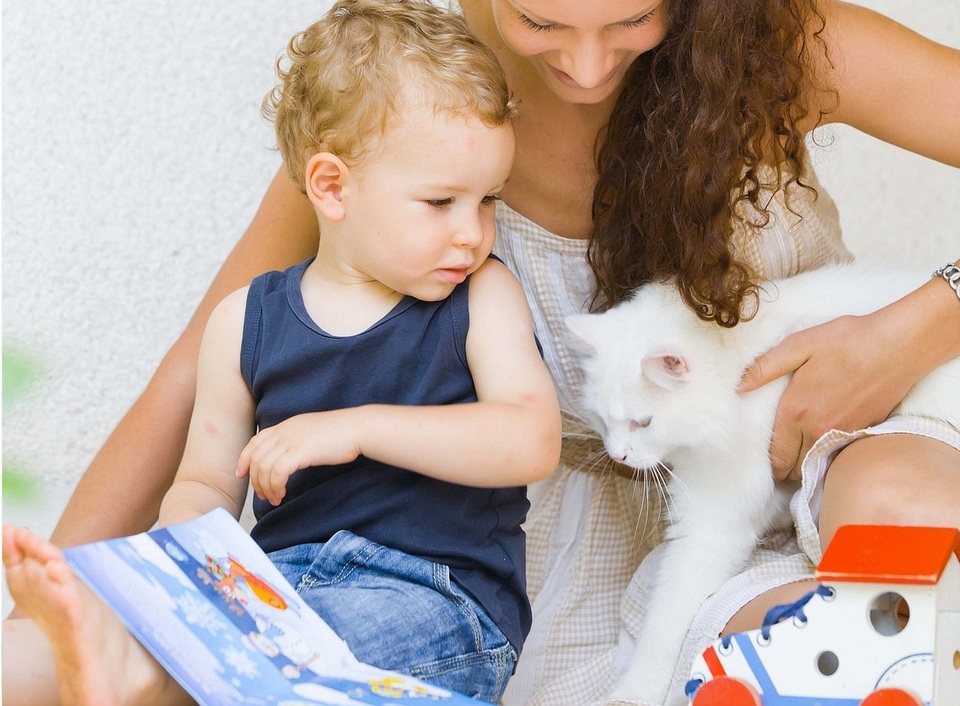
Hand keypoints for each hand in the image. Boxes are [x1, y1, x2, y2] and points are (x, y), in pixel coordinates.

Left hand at [236, 411, 361, 504]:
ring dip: (266, 487)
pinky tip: (282, 494)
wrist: (357, 428)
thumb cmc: (342, 433)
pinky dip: (275, 486)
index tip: (241, 473)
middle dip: (255, 480)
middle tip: (263, 495)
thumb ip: (298, 440)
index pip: (256, 441)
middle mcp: (284, 431)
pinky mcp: (298, 452)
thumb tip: (291, 457)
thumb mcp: (313, 432)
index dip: (244, 458)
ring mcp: (290, 441)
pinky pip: (277, 473)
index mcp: (286, 425)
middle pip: (256, 457)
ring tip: (274, 499)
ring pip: (264, 468)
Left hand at [738, 311, 915, 480]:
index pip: (777, 456)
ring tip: (799, 451)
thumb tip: (739, 386)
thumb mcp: (799, 344)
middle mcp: (818, 430)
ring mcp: (843, 434)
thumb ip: (765, 368)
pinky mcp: (864, 432)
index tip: (765, 459)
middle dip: (784, 468)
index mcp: (797, 411)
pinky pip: (839, 455)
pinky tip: (824, 440)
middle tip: (780, 456)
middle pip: (795, 468)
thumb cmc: (847, 340)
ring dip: (806, 464)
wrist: (899, 345)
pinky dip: (829, 455)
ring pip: (818, 465)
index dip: (768, 464)